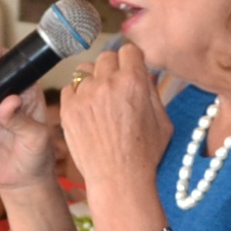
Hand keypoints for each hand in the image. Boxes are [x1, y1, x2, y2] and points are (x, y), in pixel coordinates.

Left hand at [56, 45, 168, 200]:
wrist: (119, 180)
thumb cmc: (144, 155)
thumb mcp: (162, 121)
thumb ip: (152, 91)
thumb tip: (146, 73)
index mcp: (134, 82)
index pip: (129, 50)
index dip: (132, 60)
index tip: (131, 68)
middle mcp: (108, 83)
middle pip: (106, 57)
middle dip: (113, 69)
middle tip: (116, 87)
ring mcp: (85, 96)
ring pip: (85, 71)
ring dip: (93, 79)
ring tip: (99, 99)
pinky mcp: (68, 109)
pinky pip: (69, 89)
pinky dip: (77, 96)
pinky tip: (87, 111)